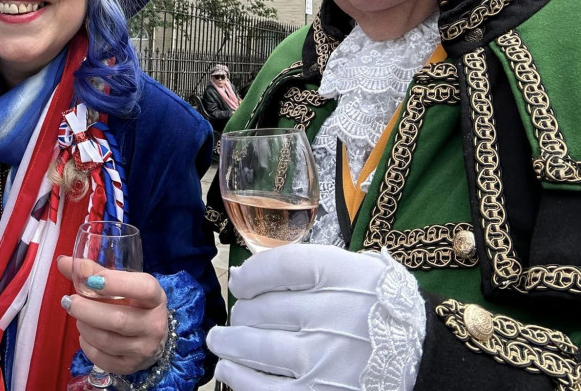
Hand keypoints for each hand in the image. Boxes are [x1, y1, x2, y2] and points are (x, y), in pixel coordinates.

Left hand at [57, 254, 168, 374]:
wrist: (151, 337)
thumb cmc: (133, 303)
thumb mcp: (123, 284)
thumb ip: (94, 272)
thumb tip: (63, 262)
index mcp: (155, 298)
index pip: (143, 289)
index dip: (117, 283)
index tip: (92, 280)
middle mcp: (154, 325)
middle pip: (118, 320)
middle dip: (86, 310)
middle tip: (68, 301)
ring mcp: (144, 349)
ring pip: (106, 340)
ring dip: (84, 326)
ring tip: (78, 317)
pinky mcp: (130, 367)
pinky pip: (101, 358)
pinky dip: (86, 344)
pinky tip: (86, 335)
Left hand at [206, 244, 424, 390]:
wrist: (423, 363)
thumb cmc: (380, 313)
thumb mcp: (359, 274)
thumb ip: (307, 267)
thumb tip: (243, 277)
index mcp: (350, 278)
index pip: (285, 266)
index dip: (254, 273)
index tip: (241, 282)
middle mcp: (338, 316)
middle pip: (265, 308)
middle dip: (243, 314)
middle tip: (238, 317)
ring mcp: (329, 360)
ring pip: (258, 346)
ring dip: (230, 344)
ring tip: (220, 342)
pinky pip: (266, 388)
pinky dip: (240, 378)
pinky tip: (229, 370)